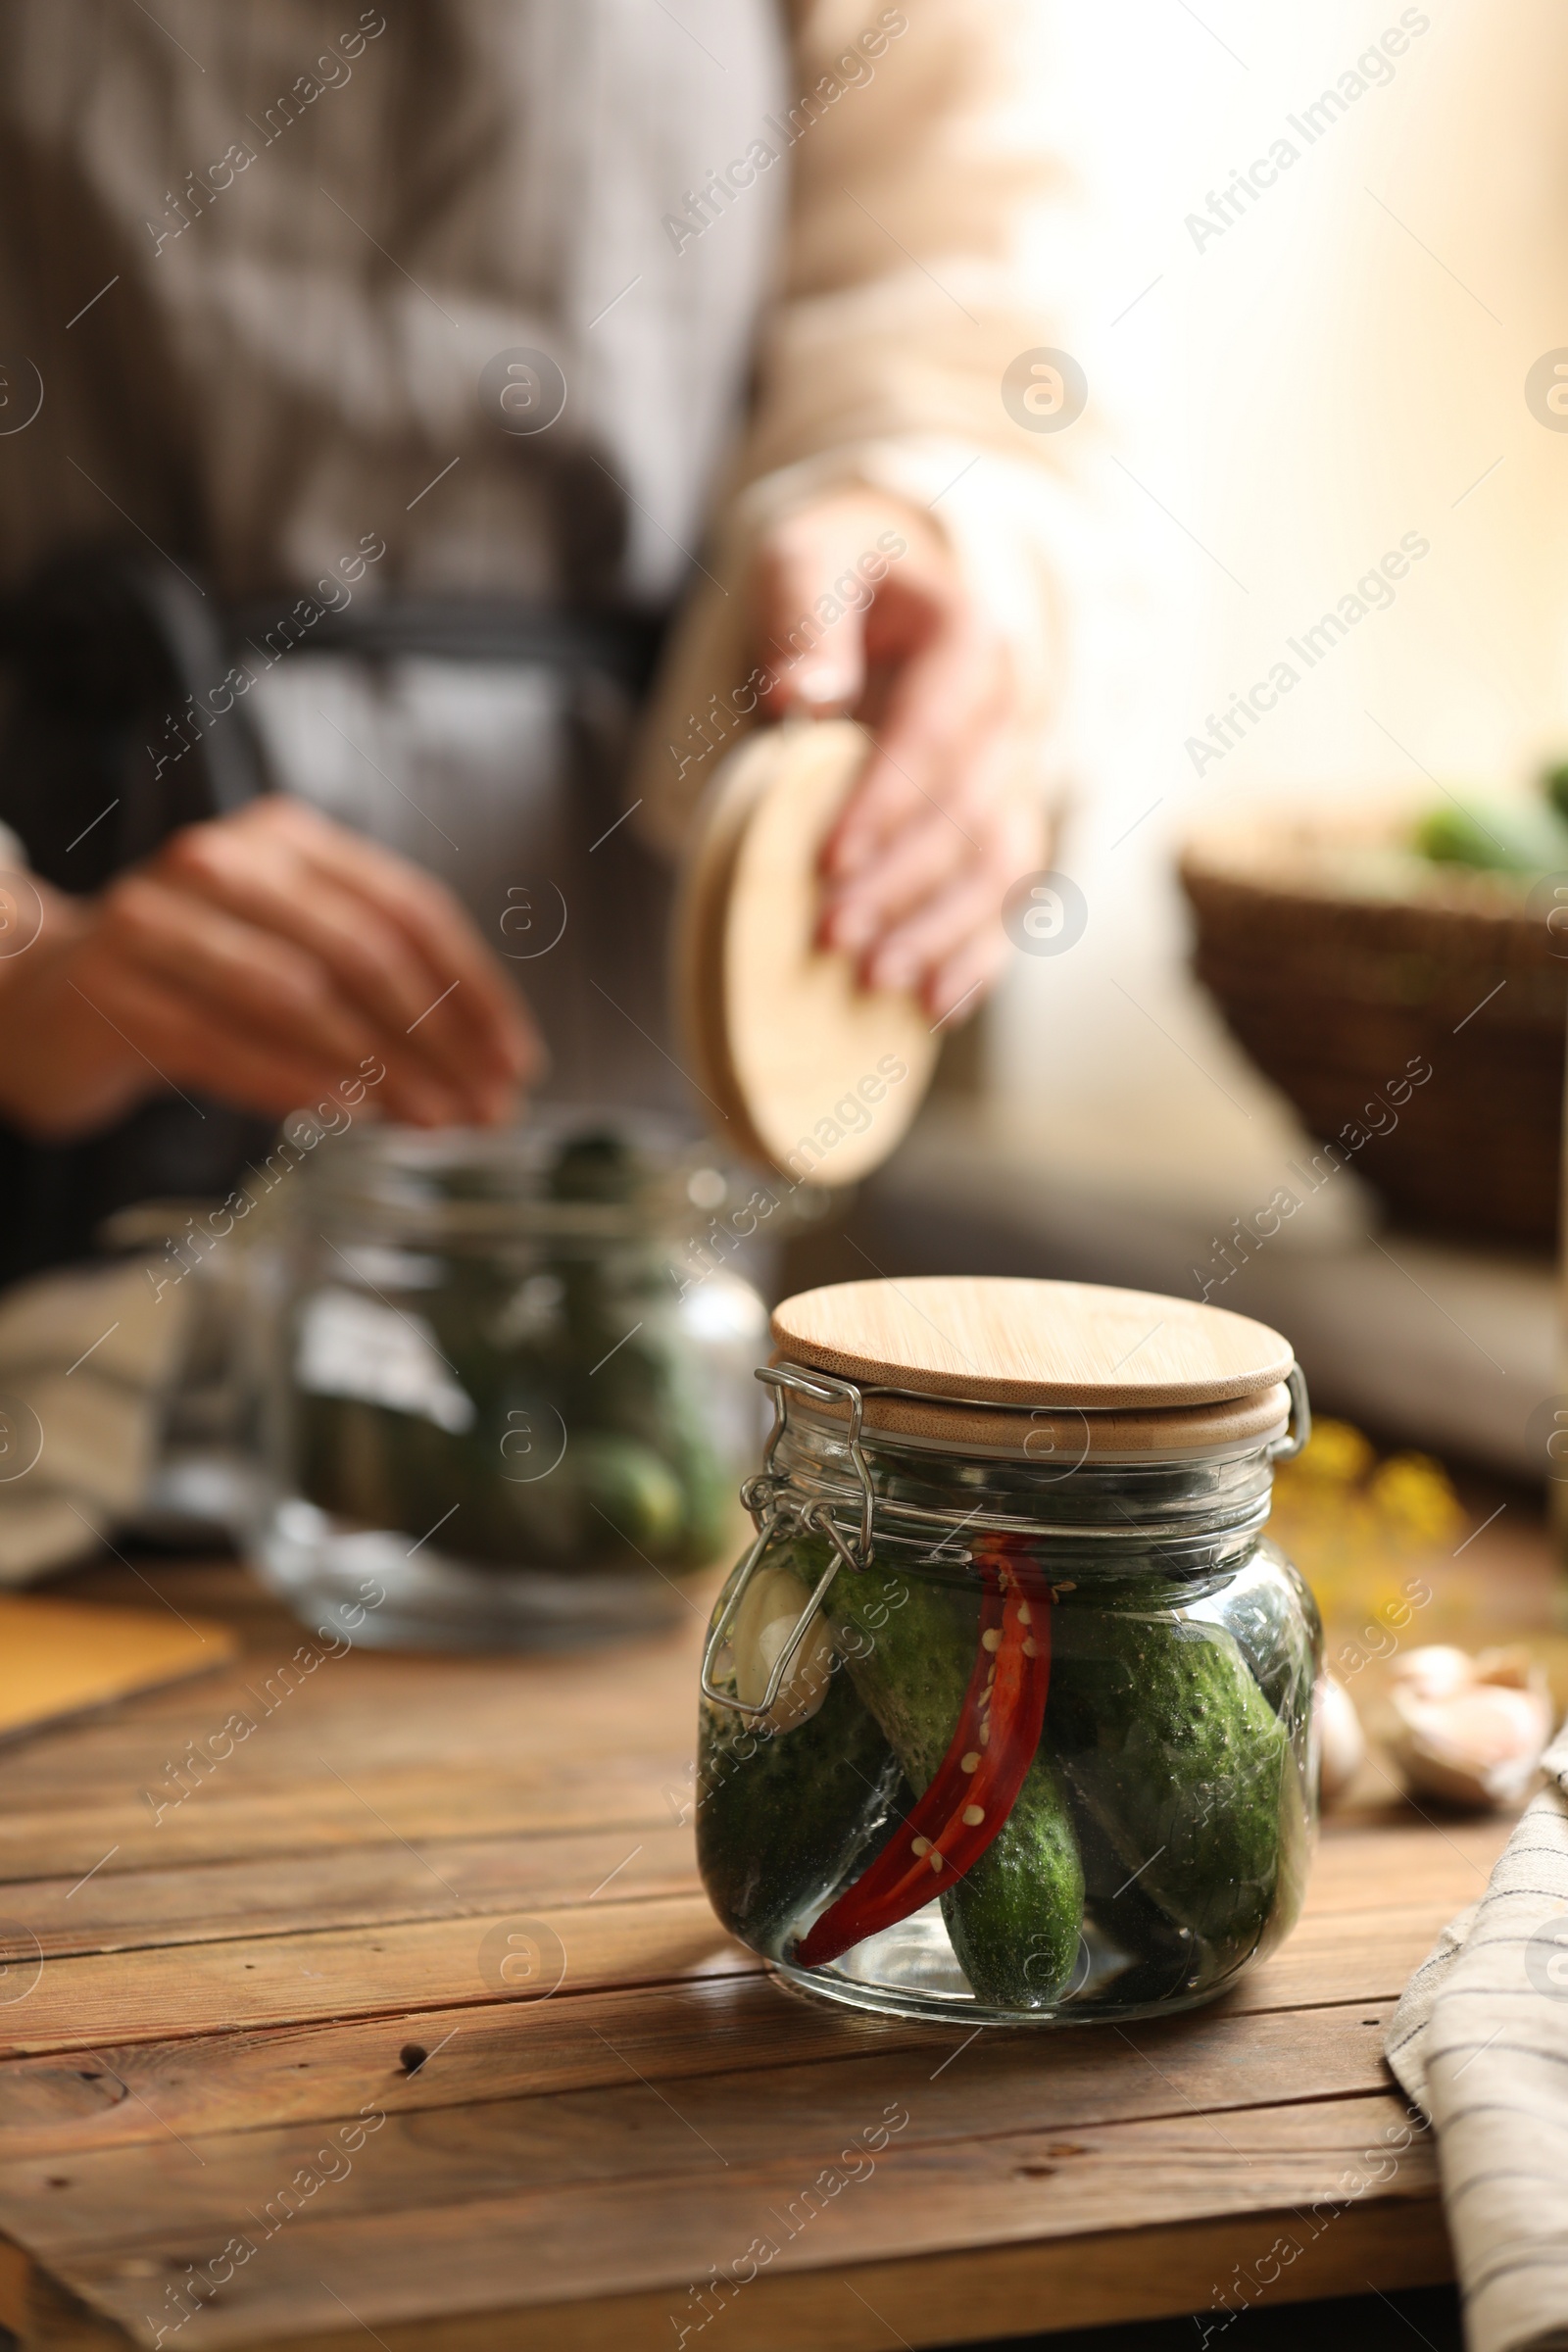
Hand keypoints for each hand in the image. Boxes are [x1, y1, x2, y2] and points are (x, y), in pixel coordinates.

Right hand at [0, 798, 539, 1141]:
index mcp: (288, 840)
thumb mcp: (292, 954)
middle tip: (484, 1107)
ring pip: (297, 996)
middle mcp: (223, 862)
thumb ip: (379, 987)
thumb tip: (486, 1063)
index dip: (474, 990)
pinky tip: (349, 1118)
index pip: (408, 910)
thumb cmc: (193, 980)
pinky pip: (222, 1043)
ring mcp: (160, 921)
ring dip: (380, 1069)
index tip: (516, 1061)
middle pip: (363, 952)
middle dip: (439, 1040)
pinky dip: (295, 1083)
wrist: (48, 996)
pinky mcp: (115, 990)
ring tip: (434, 1122)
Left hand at [749, 489, 1041, 1025]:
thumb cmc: (834, 579)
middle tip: (831, 934)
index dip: (886, 803)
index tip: (829, 860)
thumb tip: (802, 695)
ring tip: (875, 978)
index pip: (935, 733)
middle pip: (967, 813)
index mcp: (972, 642)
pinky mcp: (1006, 825)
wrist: (884, 595)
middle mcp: (1013, 713)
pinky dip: (978, 956)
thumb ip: (804, 618)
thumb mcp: (806, 564)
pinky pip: (1010, 899)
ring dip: (940, 930)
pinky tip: (935, 1004)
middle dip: (900, 882)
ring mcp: (1017, 775)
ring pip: (999, 866)